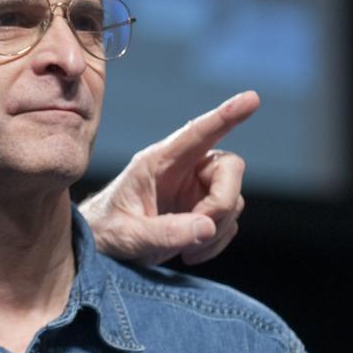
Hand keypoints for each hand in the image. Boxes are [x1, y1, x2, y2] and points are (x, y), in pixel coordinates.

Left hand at [79, 91, 259, 265]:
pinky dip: (217, 241)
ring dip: (217, 229)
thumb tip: (207, 227)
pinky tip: (189, 253)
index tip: (251, 98)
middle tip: (202, 231)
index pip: (197, 133)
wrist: (102, 247)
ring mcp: (195, 188)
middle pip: (229, 168)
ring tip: (186, 251)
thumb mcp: (127, 235)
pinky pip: (229, 221)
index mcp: (158, 161)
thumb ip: (164, 232)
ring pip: (233, 199)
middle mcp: (182, 168)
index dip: (225, 116)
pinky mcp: (203, 209)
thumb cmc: (107, 231)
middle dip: (222, 202)